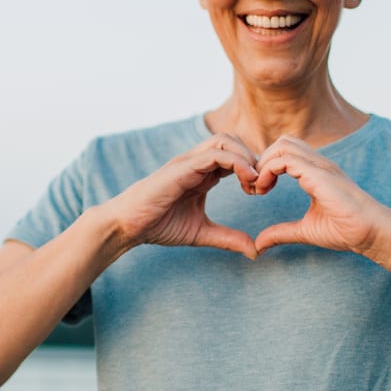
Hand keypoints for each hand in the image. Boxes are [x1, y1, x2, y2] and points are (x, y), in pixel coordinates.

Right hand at [108, 134, 260, 258]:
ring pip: (226, 140)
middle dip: (253, 158)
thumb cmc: (158, 225)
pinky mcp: (182, 167)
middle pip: (234, 140)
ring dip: (246, 156)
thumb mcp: (202, 233)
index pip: (235, 155)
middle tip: (261, 185)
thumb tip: (255, 251)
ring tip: (254, 182)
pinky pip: (215, 153)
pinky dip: (237, 162)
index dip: (253, 168)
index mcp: (202, 173)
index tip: (262, 191)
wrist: (128, 225)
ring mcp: (189, 162)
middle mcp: (197, 162)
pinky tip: (246, 181)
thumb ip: (228, 238)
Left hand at [253, 136, 390, 257]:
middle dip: (262, 160)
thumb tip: (259, 245)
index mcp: (315, 173)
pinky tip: (265, 189)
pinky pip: (286, 159)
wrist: (371, 233)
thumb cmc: (346, 231)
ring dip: (263, 163)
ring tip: (259, 187)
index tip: (257, 190)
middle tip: (254, 187)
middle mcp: (318, 164)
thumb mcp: (305, 231)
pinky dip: (268, 170)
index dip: (266, 167)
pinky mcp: (319, 174)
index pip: (285, 153)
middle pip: (282, 142)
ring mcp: (320, 166)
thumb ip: (281, 233)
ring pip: (282, 145)